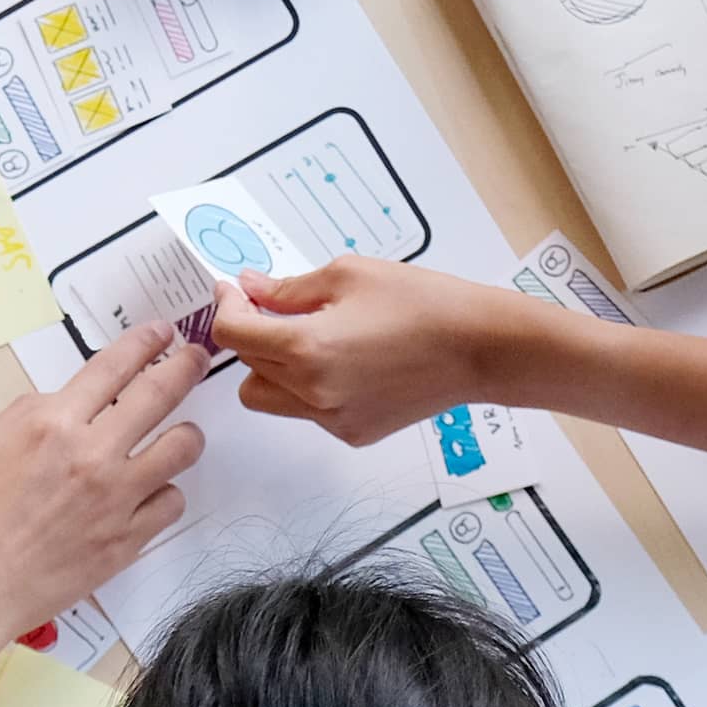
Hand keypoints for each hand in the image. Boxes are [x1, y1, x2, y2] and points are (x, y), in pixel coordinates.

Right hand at [0, 323, 208, 652]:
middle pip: (160, 395)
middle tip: (195, 359)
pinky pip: (170, 504)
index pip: (114, 366)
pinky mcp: (126, 542)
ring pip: (182, 450)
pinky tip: (150, 493)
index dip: (145, 343)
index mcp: (51, 424)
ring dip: (185, 433)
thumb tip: (61, 403)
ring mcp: (115, 500)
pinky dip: (164, 493)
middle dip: (185, 367)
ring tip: (179, 434)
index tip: (162, 333)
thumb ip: (25, 415)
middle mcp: (92, 455)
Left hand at [209, 257, 523, 445]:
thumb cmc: (423, 303)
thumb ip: (288, 288)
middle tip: (276, 305)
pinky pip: (306, 412)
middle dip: (252, 332)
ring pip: (267, 398)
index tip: (236, 290)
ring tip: (308, 338)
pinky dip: (308, 387)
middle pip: (246, 366)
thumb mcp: (348, 274)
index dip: (226, 305)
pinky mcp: (353, 432)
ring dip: (272, 367)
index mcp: (305, 349)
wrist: (479, 347)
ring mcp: (331, 419)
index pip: (232, 334)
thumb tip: (251, 289)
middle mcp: (312, 393)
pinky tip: (344, 361)